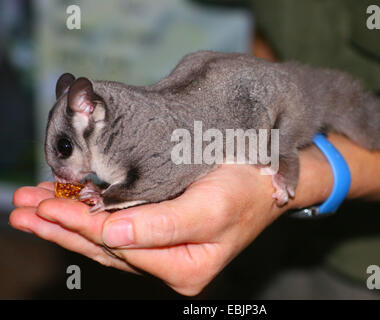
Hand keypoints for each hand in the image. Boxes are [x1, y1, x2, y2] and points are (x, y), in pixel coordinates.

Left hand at [10, 148, 330, 295]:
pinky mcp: (162, 231)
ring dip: (67, 221)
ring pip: (105, 238)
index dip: (80, 225)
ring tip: (30, 208)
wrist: (270, 181)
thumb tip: (110, 236)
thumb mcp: (210, 210)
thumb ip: (161, 227)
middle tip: (20, 209)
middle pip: (104, 247)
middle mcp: (169, 264)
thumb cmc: (246, 192)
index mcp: (183, 268)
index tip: (45, 206)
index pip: (118, 247)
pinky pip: (118, 227)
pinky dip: (88, 216)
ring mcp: (164, 249)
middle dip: (60, 227)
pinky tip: (66, 206)